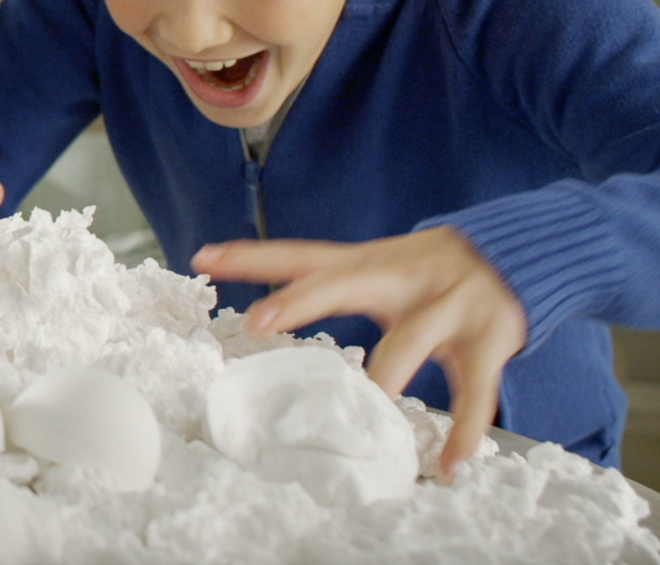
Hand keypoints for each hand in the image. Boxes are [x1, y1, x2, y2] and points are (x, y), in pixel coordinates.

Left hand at [193, 226, 527, 477]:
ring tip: (370, 404)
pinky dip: (466, 428)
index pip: (299, 255)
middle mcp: (399, 278)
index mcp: (365, 264)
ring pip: (410, 340)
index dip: (251, 257)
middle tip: (258, 321)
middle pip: (341, 285)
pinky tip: (453, 461)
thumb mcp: (375, 266)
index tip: (203, 257)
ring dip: (389, 373)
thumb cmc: (425, 270)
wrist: (512, 253)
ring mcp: (445, 306)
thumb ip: (327, 283)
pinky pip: (476, 388)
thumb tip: (263, 311)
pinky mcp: (487, 338)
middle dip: (300, 301)